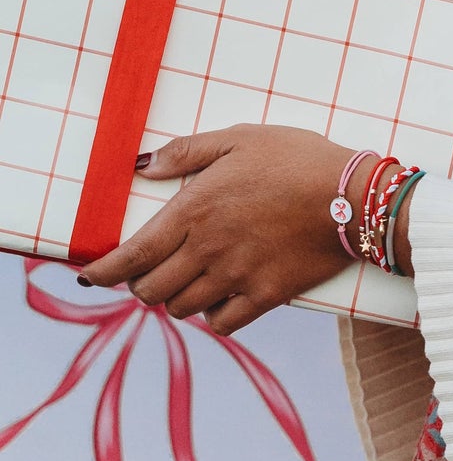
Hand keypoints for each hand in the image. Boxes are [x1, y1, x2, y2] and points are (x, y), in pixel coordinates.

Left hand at [78, 124, 363, 335]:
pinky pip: (221, 323)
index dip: (103, 272)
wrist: (354, 196)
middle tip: (153, 270)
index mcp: (195, 210)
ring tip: (190, 280)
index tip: (90, 276)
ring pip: (181, 307)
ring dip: (177, 297)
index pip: (130, 256)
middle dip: (142, 283)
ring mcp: (235, 277)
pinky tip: (222, 297)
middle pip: (149, 290)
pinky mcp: (265, 296)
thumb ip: (189, 150)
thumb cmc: (299, 158)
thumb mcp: (243, 138)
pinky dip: (213, 314)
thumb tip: (144, 166)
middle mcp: (207, 250)